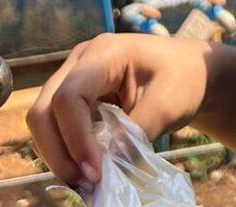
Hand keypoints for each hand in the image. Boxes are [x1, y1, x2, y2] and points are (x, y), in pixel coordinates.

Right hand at [28, 34, 208, 187]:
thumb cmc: (184, 79)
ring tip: (87, 181)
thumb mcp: (169, 104)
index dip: (75, 139)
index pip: (68, 97)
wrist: (192, 72)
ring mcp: (74, 77)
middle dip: (57, 151)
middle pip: (44, 109)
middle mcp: (80, 61)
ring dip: (59, 154)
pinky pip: (57, 126)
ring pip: (44, 120)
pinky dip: (66, 150)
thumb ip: (138, 132)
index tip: (96, 173)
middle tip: (84, 183)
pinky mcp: (76, 96)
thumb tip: (109, 165)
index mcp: (104, 53)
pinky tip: (87, 169)